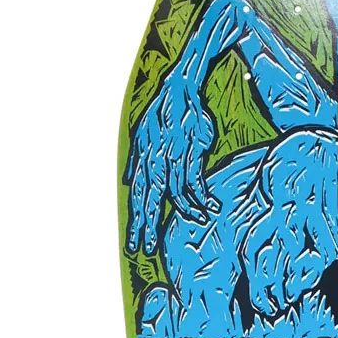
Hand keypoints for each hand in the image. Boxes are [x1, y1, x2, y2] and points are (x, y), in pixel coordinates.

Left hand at [125, 78, 218, 253]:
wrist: (179, 89)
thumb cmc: (163, 112)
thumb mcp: (141, 135)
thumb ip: (135, 162)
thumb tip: (126, 182)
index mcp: (143, 162)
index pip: (136, 199)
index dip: (135, 223)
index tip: (133, 245)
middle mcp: (154, 163)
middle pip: (149, 201)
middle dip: (147, 227)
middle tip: (147, 248)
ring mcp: (171, 158)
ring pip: (175, 194)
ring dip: (188, 211)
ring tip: (198, 221)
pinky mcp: (190, 152)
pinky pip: (194, 181)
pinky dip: (202, 196)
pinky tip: (211, 206)